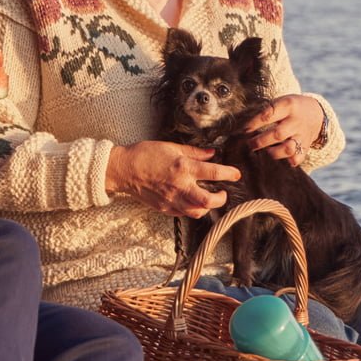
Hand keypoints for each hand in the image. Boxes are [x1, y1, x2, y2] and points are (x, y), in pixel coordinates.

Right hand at [106, 140, 239, 218]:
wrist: (124, 170)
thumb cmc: (145, 154)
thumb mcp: (171, 147)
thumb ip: (194, 152)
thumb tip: (212, 153)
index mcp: (183, 168)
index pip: (214, 173)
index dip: (229, 174)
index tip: (236, 174)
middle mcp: (180, 186)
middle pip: (209, 200)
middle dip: (221, 198)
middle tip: (223, 193)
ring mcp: (172, 199)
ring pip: (198, 212)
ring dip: (207, 206)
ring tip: (208, 199)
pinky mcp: (165, 208)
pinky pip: (184, 213)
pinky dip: (192, 209)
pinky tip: (191, 201)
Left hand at [241, 94, 325, 167]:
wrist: (315, 112)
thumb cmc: (290, 108)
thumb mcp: (281, 102)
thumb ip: (266, 112)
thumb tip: (244, 127)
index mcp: (288, 106)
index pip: (268, 115)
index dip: (254, 124)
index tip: (244, 130)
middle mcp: (296, 121)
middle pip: (278, 134)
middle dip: (260, 142)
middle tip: (250, 145)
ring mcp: (302, 135)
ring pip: (288, 149)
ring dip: (273, 153)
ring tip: (265, 152)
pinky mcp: (305, 147)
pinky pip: (297, 158)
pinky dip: (288, 161)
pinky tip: (281, 159)